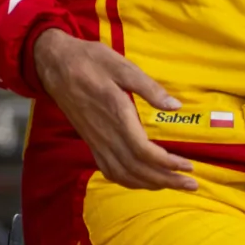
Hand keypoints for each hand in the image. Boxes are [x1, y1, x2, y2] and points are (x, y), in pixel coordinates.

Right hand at [32, 32, 199, 190]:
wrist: (54, 64)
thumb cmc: (90, 60)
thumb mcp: (122, 66)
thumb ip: (149, 88)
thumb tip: (175, 106)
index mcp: (116, 115)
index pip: (144, 151)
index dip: (167, 163)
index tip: (188, 166)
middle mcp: (106, 135)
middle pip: (137, 169)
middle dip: (166, 180)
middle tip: (191, 183)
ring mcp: (96, 141)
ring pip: (124, 174)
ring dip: (150, 184)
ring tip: (172, 184)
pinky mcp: (91, 142)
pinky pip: (110, 170)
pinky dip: (129, 181)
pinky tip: (143, 181)